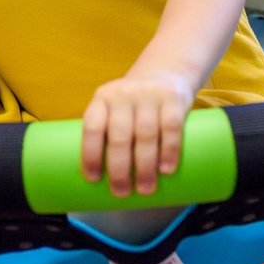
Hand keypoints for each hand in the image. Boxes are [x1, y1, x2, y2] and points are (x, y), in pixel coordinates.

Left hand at [80, 68, 195, 197]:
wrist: (165, 71)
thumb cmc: (134, 105)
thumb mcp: (115, 109)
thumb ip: (109, 135)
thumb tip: (103, 183)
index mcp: (102, 99)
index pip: (92, 126)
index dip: (90, 154)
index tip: (93, 179)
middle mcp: (123, 94)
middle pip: (119, 136)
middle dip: (119, 169)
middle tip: (121, 192)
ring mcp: (149, 95)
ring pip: (145, 134)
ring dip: (144, 166)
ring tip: (145, 189)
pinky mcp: (173, 98)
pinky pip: (171, 126)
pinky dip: (169, 150)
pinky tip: (166, 169)